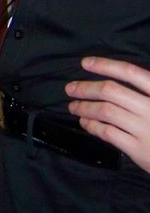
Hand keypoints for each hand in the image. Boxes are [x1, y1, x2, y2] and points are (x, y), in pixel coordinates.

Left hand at [66, 56, 149, 172]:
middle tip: (70, 89)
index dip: (105, 65)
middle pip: (111, 91)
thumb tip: (114, 77)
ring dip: (84, 107)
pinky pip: (107, 132)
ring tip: (74, 106)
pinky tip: (85, 122)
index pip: (131, 72)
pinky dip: (91, 125)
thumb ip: (145, 91)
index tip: (84, 63)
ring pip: (105, 111)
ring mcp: (146, 129)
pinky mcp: (138, 149)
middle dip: (86, 88)